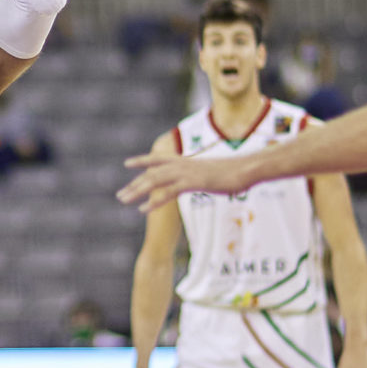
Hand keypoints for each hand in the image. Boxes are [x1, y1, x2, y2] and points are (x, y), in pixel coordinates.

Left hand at [119, 151, 249, 211]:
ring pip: (155, 180)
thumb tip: (203, 177)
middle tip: (119, 195)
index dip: (142, 160)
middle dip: (134, 184)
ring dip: (137, 191)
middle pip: (152, 173)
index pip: (158, 158)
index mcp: (186, 160)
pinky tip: (142, 209)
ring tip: (123, 200)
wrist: (246, 169)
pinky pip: (168, 192)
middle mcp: (182, 164)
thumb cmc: (234, 171)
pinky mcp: (193, 183)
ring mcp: (187, 172)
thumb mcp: (214, 171)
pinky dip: (153, 201)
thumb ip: (202, 174)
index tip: (127, 163)